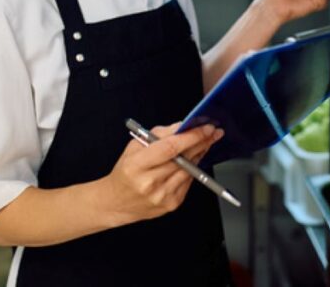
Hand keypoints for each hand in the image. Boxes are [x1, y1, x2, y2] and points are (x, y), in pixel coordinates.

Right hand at [102, 122, 223, 225]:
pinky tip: (192, 161)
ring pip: (189, 170)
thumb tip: (182, 126)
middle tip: (212, 132)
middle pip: (183, 159)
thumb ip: (158, 135)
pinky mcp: (171, 203)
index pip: (169, 148)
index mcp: (137, 165)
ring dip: (199, 155)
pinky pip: (188, 182)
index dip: (190, 137)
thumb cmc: (126, 172)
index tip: (204, 128)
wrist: (117, 202)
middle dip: (201, 143)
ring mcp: (162, 195)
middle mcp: (150, 182)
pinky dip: (192, 169)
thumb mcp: (134, 147)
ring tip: (205, 143)